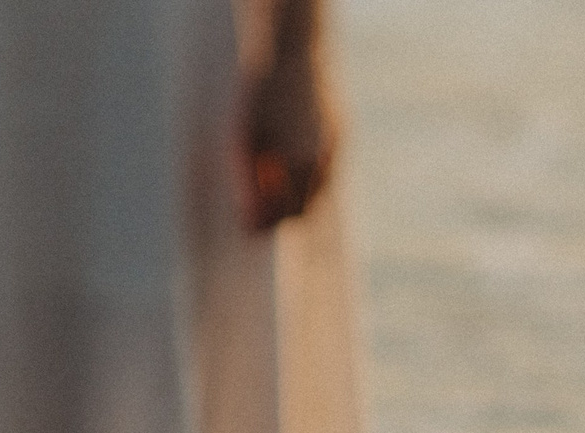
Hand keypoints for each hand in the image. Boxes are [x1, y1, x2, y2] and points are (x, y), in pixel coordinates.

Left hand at [237, 40, 334, 229]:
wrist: (293, 55)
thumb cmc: (260, 99)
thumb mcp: (243, 144)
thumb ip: (248, 188)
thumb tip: (250, 227)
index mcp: (301, 167)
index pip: (290, 216)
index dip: (268, 224)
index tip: (248, 226)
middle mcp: (325, 161)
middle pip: (307, 207)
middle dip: (282, 213)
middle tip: (255, 209)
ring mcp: (337, 146)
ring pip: (320, 188)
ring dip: (296, 194)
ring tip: (269, 179)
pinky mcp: (341, 131)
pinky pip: (326, 166)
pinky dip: (307, 173)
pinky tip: (287, 158)